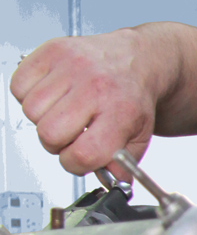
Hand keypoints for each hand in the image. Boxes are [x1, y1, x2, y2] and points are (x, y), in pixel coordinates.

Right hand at [10, 23, 196, 179]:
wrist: (134, 60)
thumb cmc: (132, 97)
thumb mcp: (139, 137)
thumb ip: (123, 165)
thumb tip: (110, 182)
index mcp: (119, 111)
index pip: (82, 154)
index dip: (76, 164)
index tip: (80, 158)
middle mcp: (94, 86)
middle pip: (50, 135)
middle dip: (57, 143)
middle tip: (71, 134)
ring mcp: (71, 66)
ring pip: (31, 111)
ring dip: (42, 119)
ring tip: (62, 112)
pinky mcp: (51, 51)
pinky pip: (19, 85)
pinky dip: (29, 95)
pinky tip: (51, 96)